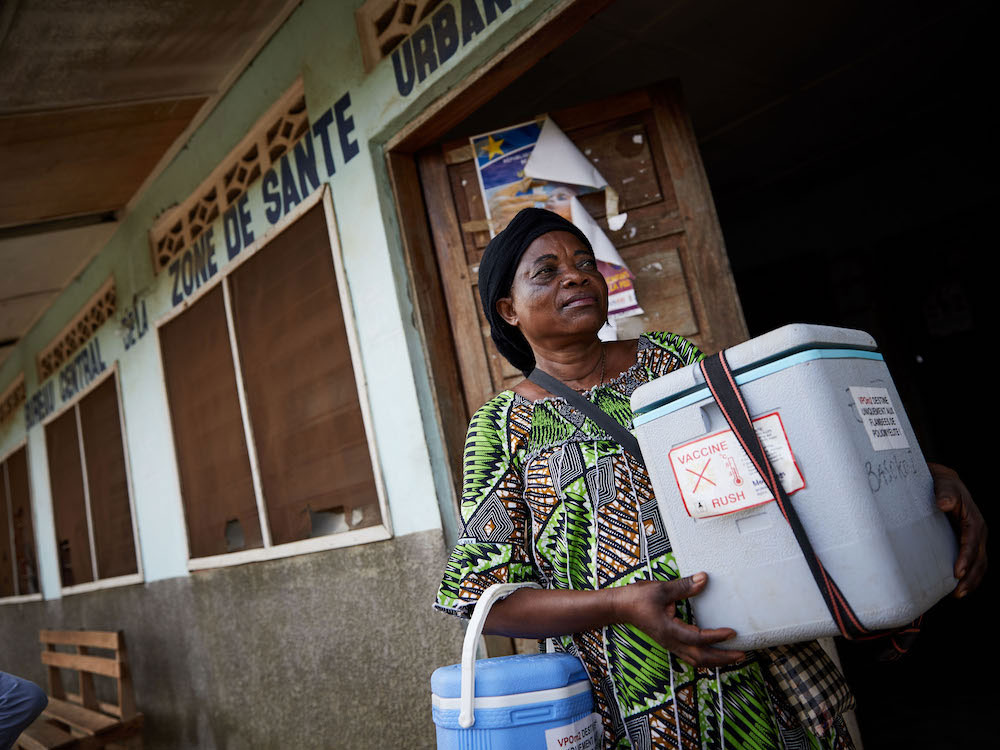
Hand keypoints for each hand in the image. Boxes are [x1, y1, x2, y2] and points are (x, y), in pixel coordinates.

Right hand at [614, 573, 745, 666]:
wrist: (619, 607)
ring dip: (716, 660)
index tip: (732, 632)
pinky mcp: (669, 642)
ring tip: (734, 657)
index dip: (716, 636)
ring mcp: (670, 644)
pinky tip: (715, 652)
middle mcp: (671, 642)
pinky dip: (706, 657)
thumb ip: (684, 586)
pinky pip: (691, 656)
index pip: (698, 638)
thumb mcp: (661, 589)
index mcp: (669, 630)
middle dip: (723, 658)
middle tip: (742, 654)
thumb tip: (704, 579)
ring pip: (696, 660)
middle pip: (700, 658)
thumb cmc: (637, 598)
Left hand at [929, 463, 987, 597]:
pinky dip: (968, 577)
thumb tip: (943, 504)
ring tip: (957, 595)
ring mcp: (974, 539)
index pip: (972, 542)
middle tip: (957, 592)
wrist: (940, 482)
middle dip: (970, 576)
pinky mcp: (966, 544)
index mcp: (973, 519)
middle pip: (979, 558)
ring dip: (971, 581)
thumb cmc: (940, 483)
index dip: (966, 557)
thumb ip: (944, 493)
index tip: (958, 571)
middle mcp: (977, 532)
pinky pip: (972, 563)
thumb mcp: (943, 483)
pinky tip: (956, 588)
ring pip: (979, 564)